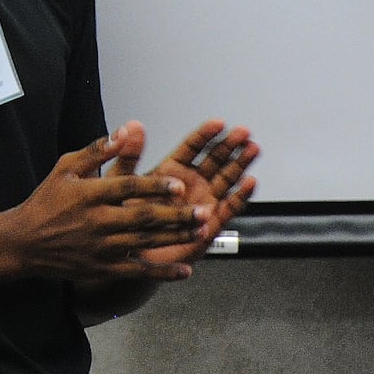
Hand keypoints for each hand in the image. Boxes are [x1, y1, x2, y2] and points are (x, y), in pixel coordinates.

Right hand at [7, 129, 210, 282]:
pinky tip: (185, 271)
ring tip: (201, 231)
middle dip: (176, 215)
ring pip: (146, 242)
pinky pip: (137, 271)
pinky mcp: (103, 268)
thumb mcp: (65, 168)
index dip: (155, 186)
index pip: (127, 188)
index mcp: (89, 195)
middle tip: (202, 211)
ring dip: (176, 237)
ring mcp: (101, 248)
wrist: (23, 242)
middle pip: (143, 217)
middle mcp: (96, 221)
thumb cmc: (46, 202)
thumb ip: (98, 151)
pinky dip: (162, 273)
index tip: (179, 184)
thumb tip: (125, 131)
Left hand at [119, 119, 257, 268]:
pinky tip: (249, 182)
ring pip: (226, 179)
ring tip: (252, 149)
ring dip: (240, 164)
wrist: (127, 251)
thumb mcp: (122, 181)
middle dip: (229, 146)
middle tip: (243, 133)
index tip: (219, 123)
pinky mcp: (208, 223)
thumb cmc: (121, 217)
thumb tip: (133, 126)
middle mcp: (189, 184)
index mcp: (169, 171)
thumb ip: (130, 155)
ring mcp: (201, 202)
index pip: (192, 148)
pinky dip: (240, 195)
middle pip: (214, 160)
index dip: (205, 135)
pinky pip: (229, 207)